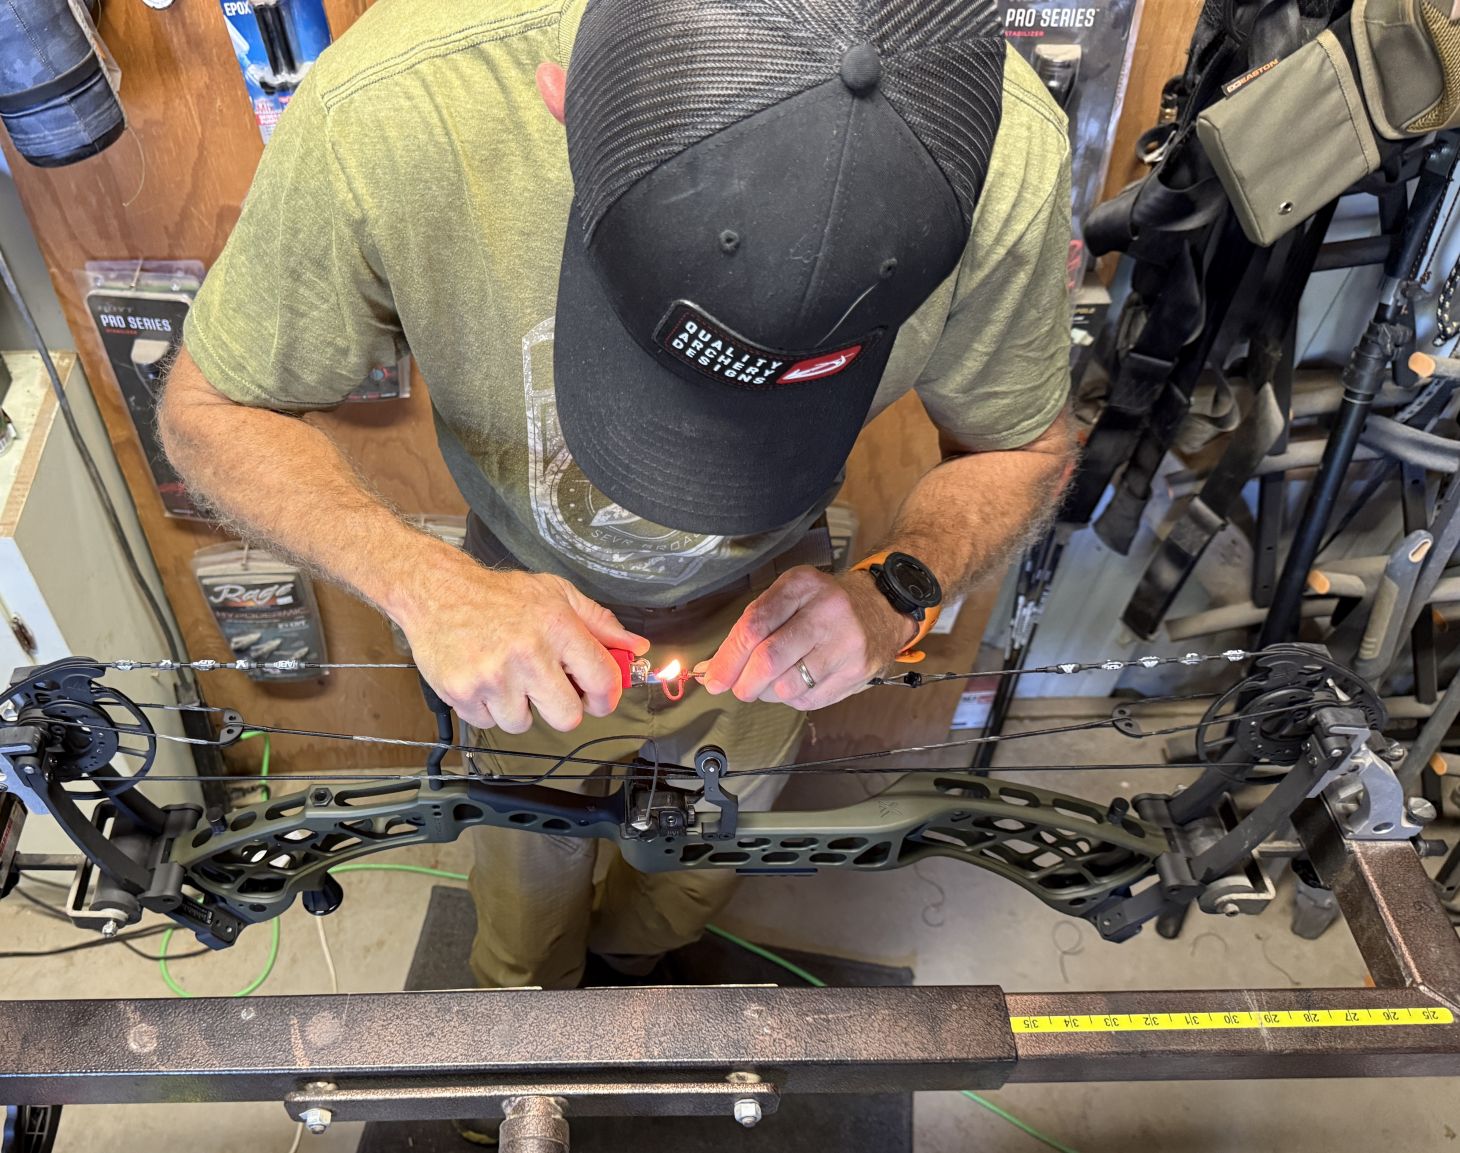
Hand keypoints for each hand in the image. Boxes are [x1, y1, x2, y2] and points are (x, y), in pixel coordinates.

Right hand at [396, 552, 647, 733]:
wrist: (437, 591)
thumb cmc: (500, 595)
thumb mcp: (556, 594)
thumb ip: (599, 623)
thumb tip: (635, 647)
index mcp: (557, 628)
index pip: (602, 681)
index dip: (606, 697)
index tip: (599, 698)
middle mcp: (527, 655)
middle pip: (567, 717)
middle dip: (563, 708)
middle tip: (550, 689)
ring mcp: (493, 677)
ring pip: (524, 724)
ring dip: (521, 707)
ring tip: (509, 677)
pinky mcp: (463, 693)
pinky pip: (489, 723)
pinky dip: (489, 708)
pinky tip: (485, 679)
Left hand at [700, 566, 916, 710]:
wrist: (881, 608)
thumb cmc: (822, 605)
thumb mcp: (788, 597)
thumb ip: (750, 628)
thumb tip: (712, 670)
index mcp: (801, 585)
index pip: (754, 626)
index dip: (728, 658)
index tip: (712, 679)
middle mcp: (827, 611)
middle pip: (769, 660)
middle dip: (744, 682)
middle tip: (739, 687)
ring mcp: (846, 643)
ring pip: (787, 686)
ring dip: (769, 692)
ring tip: (773, 681)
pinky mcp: (858, 671)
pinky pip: (809, 700)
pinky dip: (792, 698)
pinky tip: (798, 682)